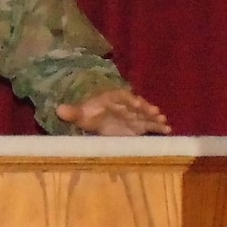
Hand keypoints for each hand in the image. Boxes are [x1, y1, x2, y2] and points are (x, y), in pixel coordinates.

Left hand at [56, 89, 171, 135]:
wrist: (96, 120)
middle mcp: (125, 105)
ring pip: (145, 115)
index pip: (122, 96)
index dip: (129, 99)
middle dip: (146, 109)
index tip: (137, 103)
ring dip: (154, 118)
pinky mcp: (138, 126)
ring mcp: (133, 115)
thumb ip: (73, 113)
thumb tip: (59, 110)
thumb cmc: (90, 115)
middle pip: (137, 105)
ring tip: (164, 123)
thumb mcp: (81, 114)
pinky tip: (167, 130)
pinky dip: (158, 127)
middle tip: (156, 113)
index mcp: (112, 98)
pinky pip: (149, 125)